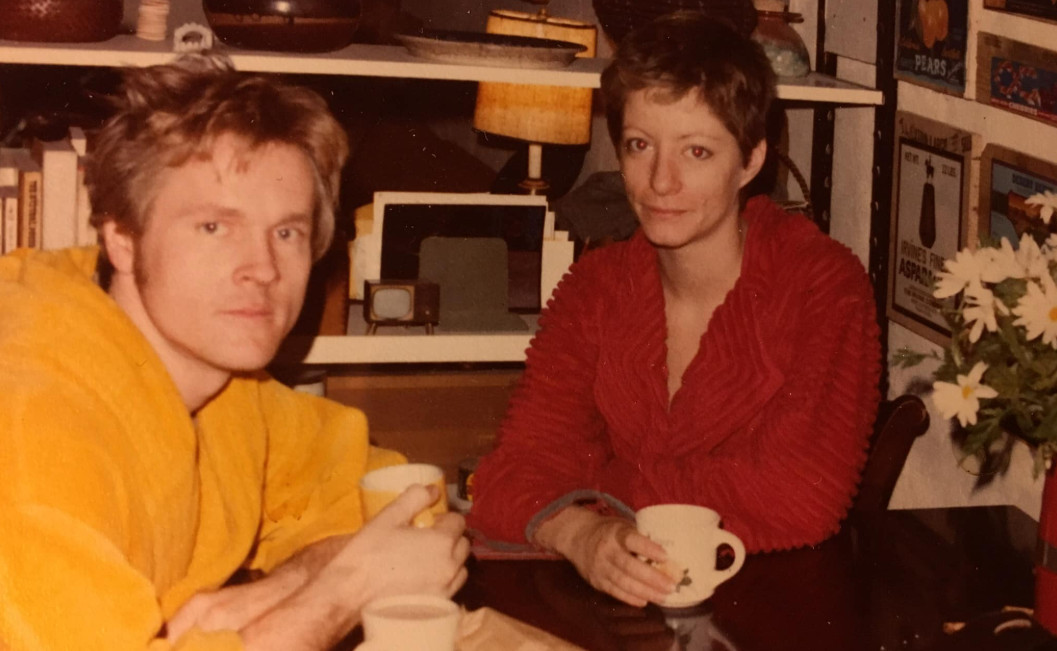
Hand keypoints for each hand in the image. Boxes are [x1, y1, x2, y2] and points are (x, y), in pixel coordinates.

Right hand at [327, 484, 469, 603]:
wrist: (351, 596)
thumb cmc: (369, 553)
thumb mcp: (389, 517)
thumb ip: (414, 498)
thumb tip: (433, 489)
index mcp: (442, 542)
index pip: (458, 522)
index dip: (444, 518)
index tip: (428, 521)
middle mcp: (450, 566)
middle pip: (463, 545)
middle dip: (450, 538)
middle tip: (427, 538)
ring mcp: (445, 589)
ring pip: (460, 568)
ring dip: (450, 560)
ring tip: (426, 560)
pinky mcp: (436, 608)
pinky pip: (450, 588)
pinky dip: (443, 580)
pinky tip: (422, 580)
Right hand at [536, 507, 674, 606]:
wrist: (577, 537)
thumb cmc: (608, 530)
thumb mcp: (622, 526)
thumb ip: (640, 537)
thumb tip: (670, 553)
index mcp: (615, 533)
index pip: (632, 540)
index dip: (648, 549)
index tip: (666, 556)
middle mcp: (606, 550)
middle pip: (629, 566)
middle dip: (652, 578)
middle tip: (671, 586)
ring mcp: (600, 567)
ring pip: (623, 583)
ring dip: (645, 592)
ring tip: (663, 597)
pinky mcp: (596, 581)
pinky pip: (615, 592)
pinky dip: (631, 598)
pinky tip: (645, 600)